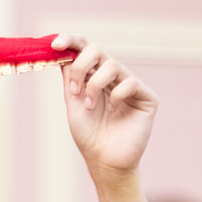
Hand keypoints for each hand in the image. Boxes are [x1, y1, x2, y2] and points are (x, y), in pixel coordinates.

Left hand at [52, 35, 158, 201]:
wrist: (104, 161)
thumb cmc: (89, 135)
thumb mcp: (73, 103)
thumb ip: (70, 78)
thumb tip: (61, 52)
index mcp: (95, 76)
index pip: (85, 49)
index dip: (71, 41)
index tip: (54, 44)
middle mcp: (113, 77)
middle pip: (97, 50)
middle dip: (81, 66)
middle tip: (73, 90)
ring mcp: (131, 85)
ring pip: (112, 64)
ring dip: (94, 86)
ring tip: (90, 106)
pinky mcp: (147, 96)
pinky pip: (129, 83)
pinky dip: (116, 95)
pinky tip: (115, 111)